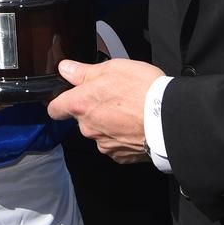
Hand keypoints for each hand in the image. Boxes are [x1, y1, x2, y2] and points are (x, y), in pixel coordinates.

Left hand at [47, 58, 163, 162]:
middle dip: (93, 109)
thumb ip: (84, 71)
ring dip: (108, 122)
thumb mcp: (112, 68)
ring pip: (99, 131)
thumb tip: (66, 68)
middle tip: (114, 96)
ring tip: (129, 110)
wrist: (168, 118)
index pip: (55, 109)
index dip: (60, 102)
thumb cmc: (142, 89)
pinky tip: (135, 124)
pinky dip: (122, 136)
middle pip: (81, 119)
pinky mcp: (120, 156)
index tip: (68, 97)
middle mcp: (88, 128)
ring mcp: (103, 144)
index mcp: (81, 104)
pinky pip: (115, 144)